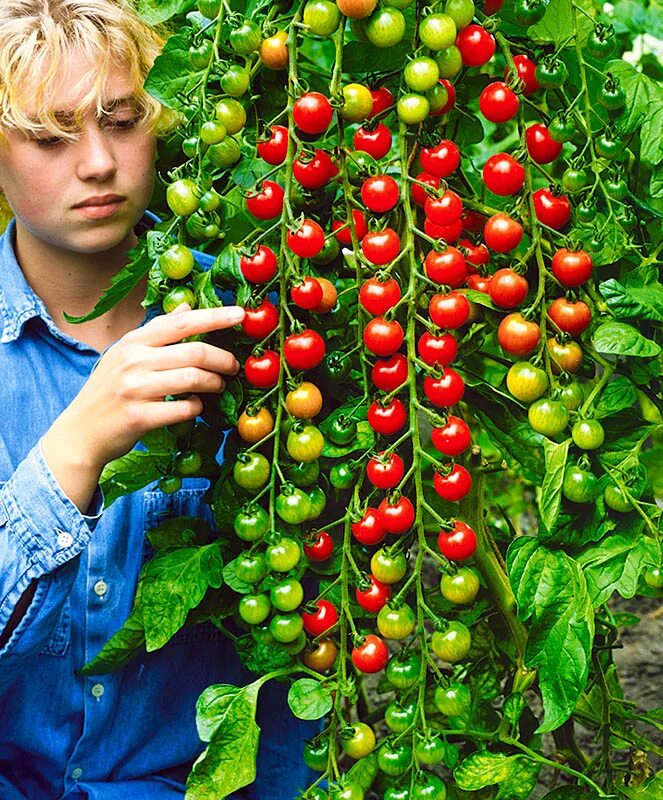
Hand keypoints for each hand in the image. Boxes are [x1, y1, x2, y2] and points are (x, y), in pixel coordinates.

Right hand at [41, 304, 244, 509]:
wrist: (80, 432)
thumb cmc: (109, 391)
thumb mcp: (125, 354)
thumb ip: (157, 331)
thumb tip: (187, 307)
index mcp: (133, 341)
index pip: (181, 322)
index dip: (215, 316)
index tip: (241, 314)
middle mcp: (133, 360)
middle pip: (195, 351)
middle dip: (223, 359)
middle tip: (233, 367)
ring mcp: (136, 388)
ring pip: (194, 378)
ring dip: (214, 383)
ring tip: (218, 386)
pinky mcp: (140, 416)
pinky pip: (185, 408)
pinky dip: (197, 407)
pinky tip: (194, 406)